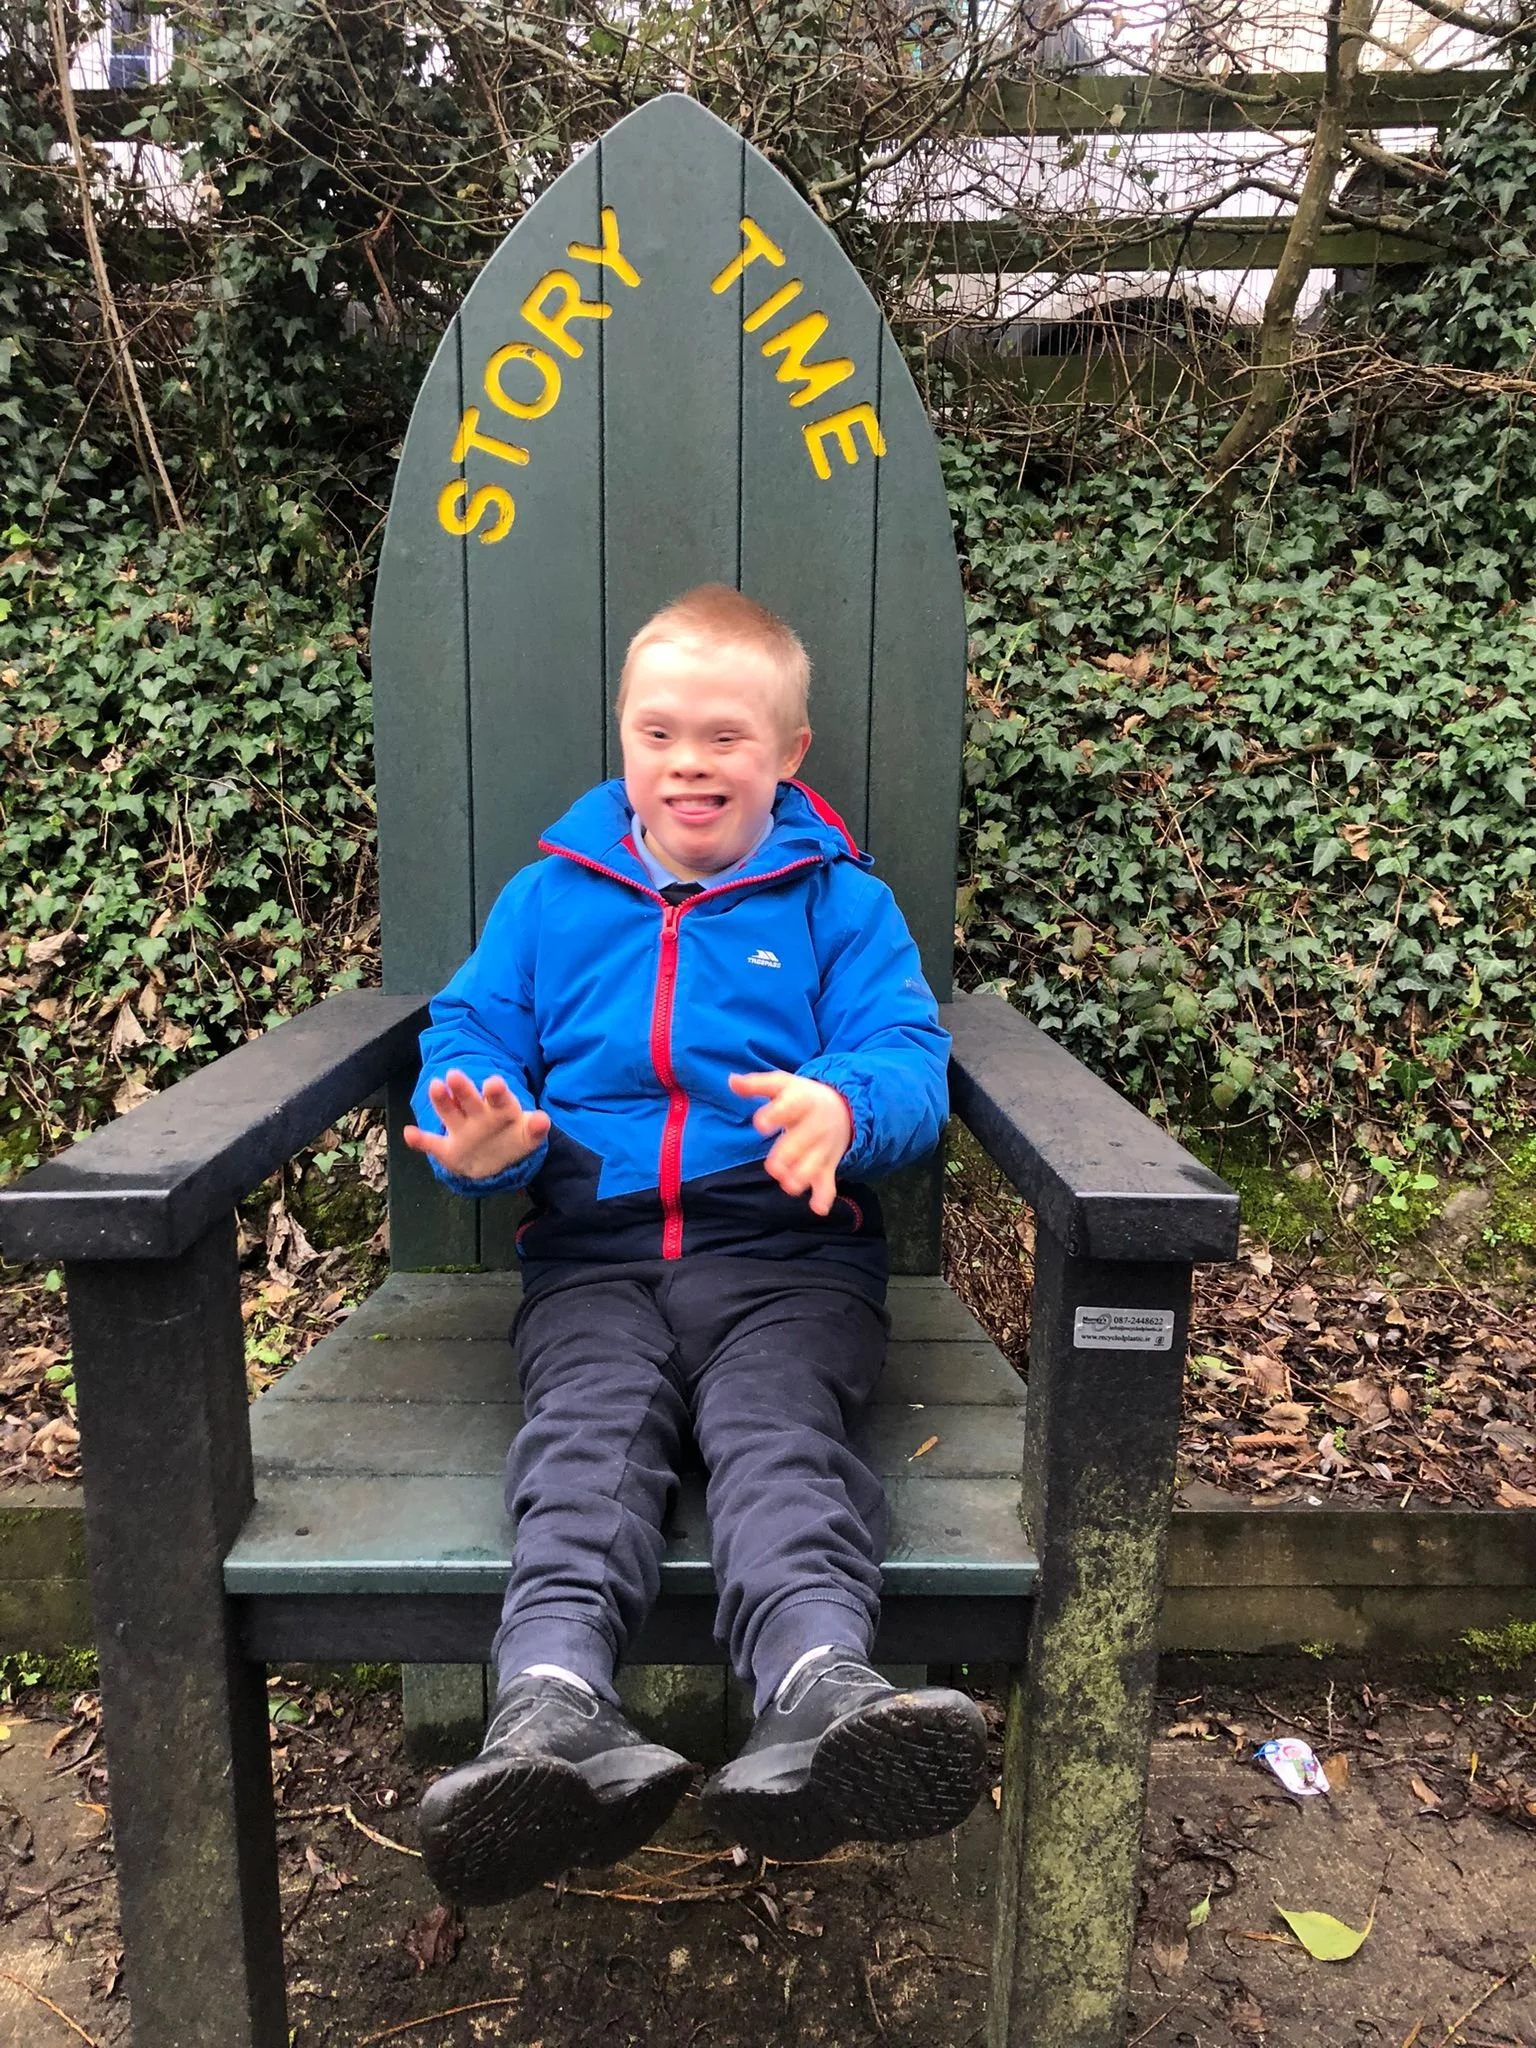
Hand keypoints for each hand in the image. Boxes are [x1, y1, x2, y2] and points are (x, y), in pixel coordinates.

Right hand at [403, 1070, 550, 1182]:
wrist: (496, 1164)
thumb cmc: (512, 1140)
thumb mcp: (527, 1137)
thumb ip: (535, 1129)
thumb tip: (544, 1119)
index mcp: (499, 1109)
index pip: (498, 1098)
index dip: (495, 1091)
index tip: (492, 1083)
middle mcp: (477, 1114)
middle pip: (470, 1099)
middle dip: (463, 1088)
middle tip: (455, 1075)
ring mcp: (461, 1128)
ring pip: (450, 1112)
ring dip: (441, 1100)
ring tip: (434, 1088)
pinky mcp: (447, 1148)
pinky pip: (432, 1143)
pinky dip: (420, 1140)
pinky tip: (409, 1134)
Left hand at [729, 1071, 851, 1216]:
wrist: (844, 1107)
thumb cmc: (802, 1096)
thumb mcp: (781, 1084)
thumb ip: (756, 1084)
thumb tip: (731, 1081)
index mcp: (801, 1102)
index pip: (789, 1107)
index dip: (775, 1115)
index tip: (760, 1124)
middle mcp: (814, 1126)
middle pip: (802, 1141)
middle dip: (788, 1155)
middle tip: (773, 1167)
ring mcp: (822, 1147)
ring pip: (814, 1164)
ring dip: (803, 1176)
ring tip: (789, 1186)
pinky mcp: (827, 1165)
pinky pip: (828, 1181)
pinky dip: (825, 1195)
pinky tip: (818, 1208)